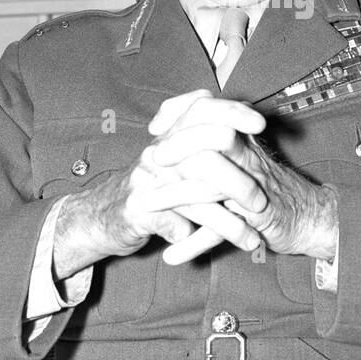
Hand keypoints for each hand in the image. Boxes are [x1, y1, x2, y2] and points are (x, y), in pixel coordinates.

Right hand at [53, 91, 268, 274]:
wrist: (98, 216)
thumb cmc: (146, 189)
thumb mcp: (172, 161)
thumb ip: (200, 144)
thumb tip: (242, 132)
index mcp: (170, 137)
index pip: (201, 108)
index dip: (232, 112)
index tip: (260, 124)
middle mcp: (158, 152)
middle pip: (204, 152)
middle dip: (238, 181)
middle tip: (262, 202)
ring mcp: (147, 180)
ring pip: (197, 198)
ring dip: (228, 224)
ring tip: (253, 238)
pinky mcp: (138, 209)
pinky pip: (177, 225)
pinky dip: (200, 242)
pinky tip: (214, 251)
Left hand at [149, 92, 338, 264]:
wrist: (308, 215)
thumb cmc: (266, 184)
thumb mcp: (239, 154)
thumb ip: (209, 136)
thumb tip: (164, 124)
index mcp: (242, 137)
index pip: (212, 110)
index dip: (182, 113)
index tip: (155, 127)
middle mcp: (248, 157)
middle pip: (213, 138)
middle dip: (180, 146)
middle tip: (153, 159)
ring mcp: (252, 187)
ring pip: (213, 185)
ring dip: (177, 196)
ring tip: (147, 204)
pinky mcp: (256, 219)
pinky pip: (222, 230)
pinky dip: (194, 244)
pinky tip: (173, 255)